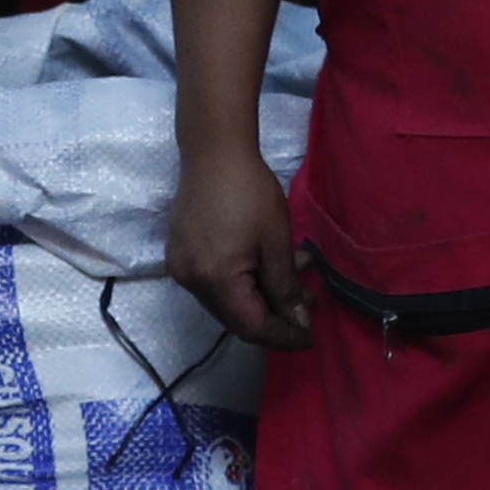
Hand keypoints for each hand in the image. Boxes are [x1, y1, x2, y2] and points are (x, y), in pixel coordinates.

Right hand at [169, 142, 311, 347]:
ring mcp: (181, 269)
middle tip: (308, 300)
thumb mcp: (276, 240)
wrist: (213, 152)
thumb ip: (285, 287)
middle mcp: (192, 281)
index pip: (252, 327)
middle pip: (236, 319)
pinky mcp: (180, 256)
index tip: (310, 336)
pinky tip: (264, 263)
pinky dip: (242, 283)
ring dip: (262, 297)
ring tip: (294, 271)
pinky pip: (213, 284)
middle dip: (275, 316)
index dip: (283, 336)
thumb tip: (298, 323)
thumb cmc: (250, 191)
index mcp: (216, 278)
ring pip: (226, 302)